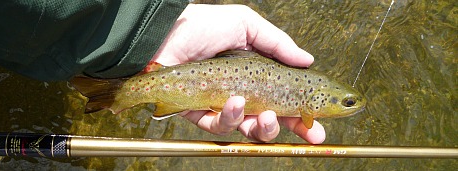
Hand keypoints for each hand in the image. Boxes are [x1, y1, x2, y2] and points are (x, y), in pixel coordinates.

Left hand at [151, 4, 324, 143]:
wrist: (164, 31)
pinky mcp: (198, 113)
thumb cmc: (202, 24)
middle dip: (292, 129)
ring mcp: (219, 104)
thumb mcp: (246, 25)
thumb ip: (278, 44)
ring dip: (263, 127)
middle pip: (269, 119)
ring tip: (268, 116)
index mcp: (253, 72)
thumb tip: (308, 61)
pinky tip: (234, 103)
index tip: (319, 121)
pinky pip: (218, 125)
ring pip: (246, 128)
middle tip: (310, 133)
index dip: (302, 111)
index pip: (282, 95)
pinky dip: (229, 118)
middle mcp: (239, 90)